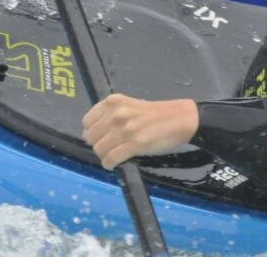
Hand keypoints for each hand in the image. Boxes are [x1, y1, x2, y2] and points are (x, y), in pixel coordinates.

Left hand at [82, 94, 198, 169]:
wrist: (179, 119)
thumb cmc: (155, 114)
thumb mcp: (129, 106)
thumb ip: (112, 115)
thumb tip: (95, 134)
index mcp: (113, 101)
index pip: (87, 122)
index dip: (93, 132)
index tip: (102, 137)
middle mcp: (116, 113)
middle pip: (91, 137)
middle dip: (98, 145)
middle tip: (110, 148)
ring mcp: (124, 129)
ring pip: (99, 149)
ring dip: (104, 156)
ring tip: (114, 155)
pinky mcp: (134, 144)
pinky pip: (111, 159)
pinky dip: (110, 164)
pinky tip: (115, 163)